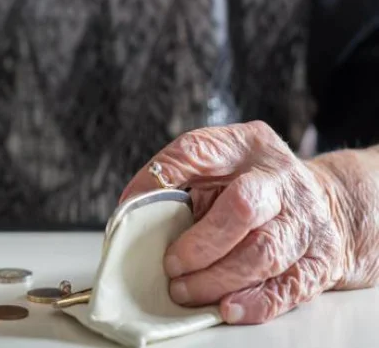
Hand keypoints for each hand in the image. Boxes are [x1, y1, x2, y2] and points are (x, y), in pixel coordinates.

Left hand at [119, 121, 356, 324]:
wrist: (321, 202)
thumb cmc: (250, 186)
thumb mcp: (217, 166)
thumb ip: (179, 181)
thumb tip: (131, 210)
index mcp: (246, 145)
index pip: (198, 151)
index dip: (160, 177)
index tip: (131, 205)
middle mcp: (280, 178)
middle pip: (242, 207)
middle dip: (200, 244)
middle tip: (170, 266)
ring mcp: (305, 218)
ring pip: (264, 252)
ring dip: (217, 279)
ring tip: (186, 291)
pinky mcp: (321, 257)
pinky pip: (289, 285)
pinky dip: (256, 301)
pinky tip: (227, 307)